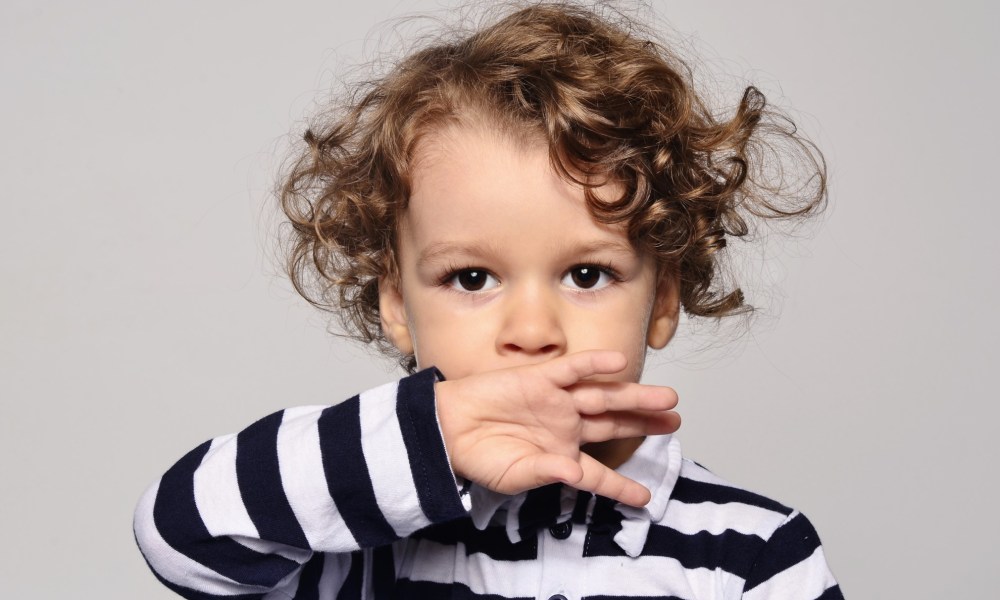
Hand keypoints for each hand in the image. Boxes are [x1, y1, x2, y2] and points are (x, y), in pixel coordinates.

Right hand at [434, 350, 679, 506]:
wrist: (446, 429)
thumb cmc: (477, 457)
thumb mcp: (513, 475)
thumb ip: (545, 474)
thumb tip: (574, 475)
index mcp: (559, 456)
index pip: (598, 474)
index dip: (621, 486)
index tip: (645, 499)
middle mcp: (564, 426)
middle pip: (612, 423)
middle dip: (644, 421)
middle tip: (675, 421)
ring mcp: (555, 401)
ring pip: (603, 396)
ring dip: (633, 396)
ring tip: (666, 398)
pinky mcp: (540, 379)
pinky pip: (573, 370)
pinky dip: (595, 365)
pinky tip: (619, 363)